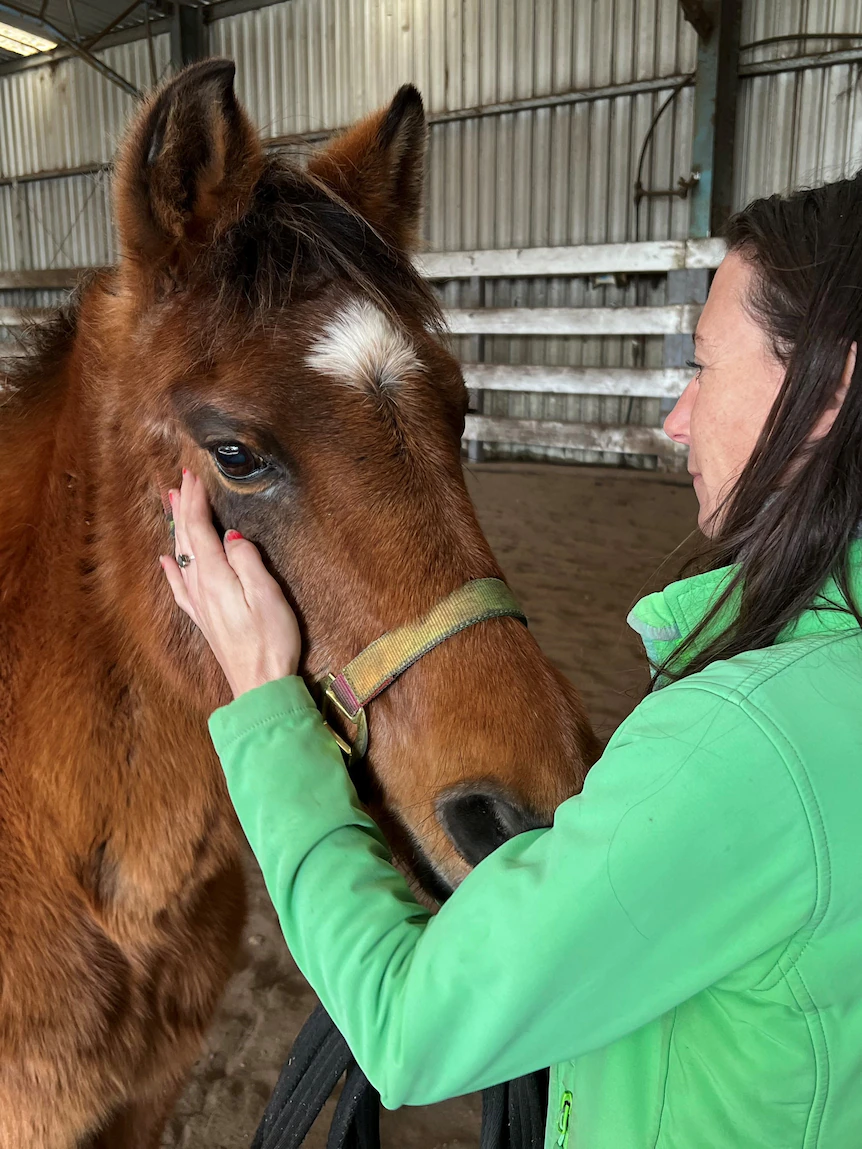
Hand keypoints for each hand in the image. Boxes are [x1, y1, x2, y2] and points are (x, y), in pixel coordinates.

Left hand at [159, 470, 301, 697]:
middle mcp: (200, 587)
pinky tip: (164, 559)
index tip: (193, 475)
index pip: (200, 528)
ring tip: (171, 503)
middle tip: (180, 479)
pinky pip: (179, 585)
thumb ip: (247, 560)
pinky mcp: (204, 618)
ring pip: (180, 555)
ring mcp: (199, 603)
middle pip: (186, 538)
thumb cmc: (271, 641)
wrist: (260, 684)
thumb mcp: (268, 595)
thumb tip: (230, 536)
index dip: (195, 500)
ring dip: (176, 527)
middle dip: (183, 506)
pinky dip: (170, 567)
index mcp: (216, 576)